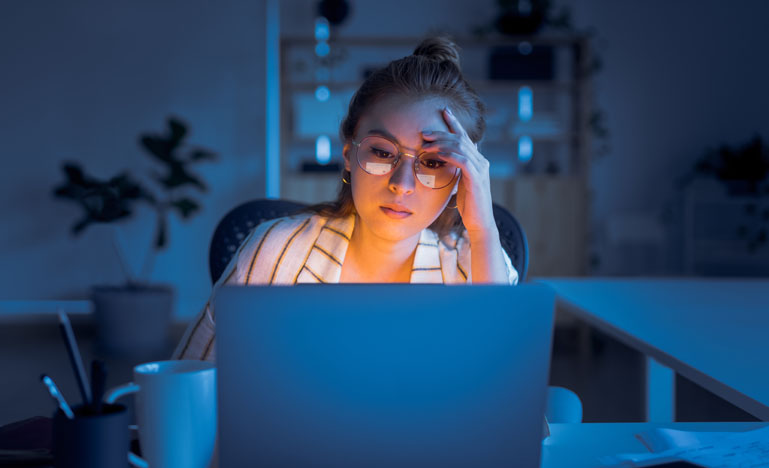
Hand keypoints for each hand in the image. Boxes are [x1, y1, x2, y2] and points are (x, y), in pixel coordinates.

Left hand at [421, 107, 495, 234]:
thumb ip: (456, 169)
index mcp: (477, 160)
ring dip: (441, 143)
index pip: (464, 137)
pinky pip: (462, 160)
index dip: (454, 123)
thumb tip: (445, 159)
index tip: (444, 111)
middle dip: (441, 133)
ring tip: (426, 144)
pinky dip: (449, 154)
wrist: (479, 222)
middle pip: (460, 139)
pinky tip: (437, 153)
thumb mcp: (460, 182)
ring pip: (461, 147)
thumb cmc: (468, 204)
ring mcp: (481, 169)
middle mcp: (481, 161)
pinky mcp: (477, 178)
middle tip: (424, 133)